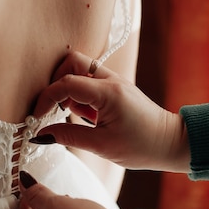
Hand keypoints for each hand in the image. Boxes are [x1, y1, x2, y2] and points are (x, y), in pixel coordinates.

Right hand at [32, 52, 189, 171]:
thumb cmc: (142, 146)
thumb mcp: (102, 146)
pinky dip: (79, 95)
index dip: (46, 98)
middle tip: (52, 108)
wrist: (171, 143)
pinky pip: (90, 82)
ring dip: (68, 88)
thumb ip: (69, 136)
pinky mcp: (116, 89)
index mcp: (108, 93)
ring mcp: (114, 82)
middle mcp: (111, 80)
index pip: (66, 83)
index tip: (37, 116)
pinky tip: (84, 117)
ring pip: (80, 69)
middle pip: (71, 62)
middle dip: (55, 81)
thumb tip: (41, 135)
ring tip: (70, 115)